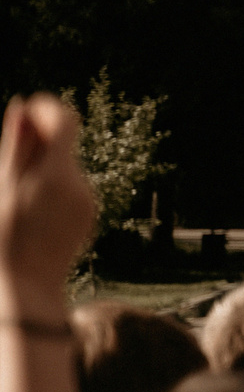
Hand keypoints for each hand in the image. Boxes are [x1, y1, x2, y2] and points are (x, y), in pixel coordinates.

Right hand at [0, 96, 93, 302]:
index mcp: (57, 174)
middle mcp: (79, 184)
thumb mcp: (2, 187)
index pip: (65, 121)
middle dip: (38, 142)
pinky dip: (50, 188)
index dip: (48, 109)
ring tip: (14, 196)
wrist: (25, 286)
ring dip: (42, 169)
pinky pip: (70, 190)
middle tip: (10, 153)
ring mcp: (87, 201)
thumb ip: (15, 146)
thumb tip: (23, 106)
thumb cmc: (3, 236)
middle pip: (63, 147)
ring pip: (63, 170)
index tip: (30, 107)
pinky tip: (30, 212)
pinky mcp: (87, 216)